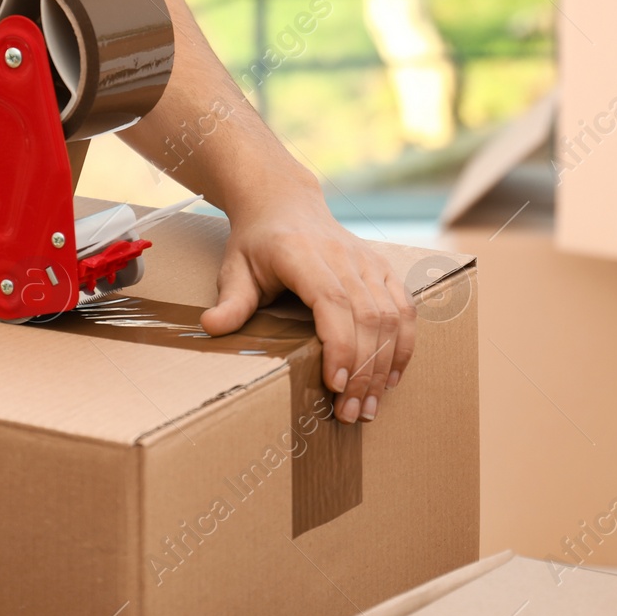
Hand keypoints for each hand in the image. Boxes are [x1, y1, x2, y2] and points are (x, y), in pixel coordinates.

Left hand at [200, 187, 415, 423]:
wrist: (285, 201)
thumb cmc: (257, 241)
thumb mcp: (235, 268)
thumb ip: (230, 301)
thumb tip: (211, 327)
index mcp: (303, 255)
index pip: (333, 303)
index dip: (340, 346)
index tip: (334, 385)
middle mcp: (342, 256)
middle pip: (367, 317)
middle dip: (363, 371)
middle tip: (352, 414)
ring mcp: (367, 261)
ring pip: (391, 317)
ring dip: (385, 365)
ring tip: (371, 405)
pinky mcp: (383, 268)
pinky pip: (405, 309)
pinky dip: (404, 345)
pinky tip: (392, 377)